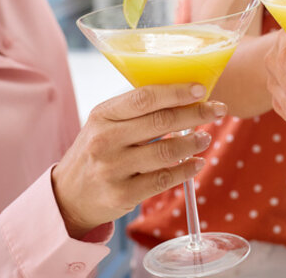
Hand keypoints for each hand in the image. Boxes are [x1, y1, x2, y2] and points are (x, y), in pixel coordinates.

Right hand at [52, 83, 225, 237]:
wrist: (68, 196)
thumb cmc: (95, 153)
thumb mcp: (103, 125)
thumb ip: (134, 112)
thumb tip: (182, 97)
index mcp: (102, 115)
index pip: (144, 97)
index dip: (176, 92)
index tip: (200, 89)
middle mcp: (105, 140)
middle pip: (161, 122)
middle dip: (196, 114)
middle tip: (217, 110)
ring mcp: (113, 169)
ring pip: (166, 151)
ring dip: (193, 142)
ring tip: (206, 137)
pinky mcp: (123, 194)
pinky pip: (164, 179)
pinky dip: (187, 170)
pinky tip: (197, 163)